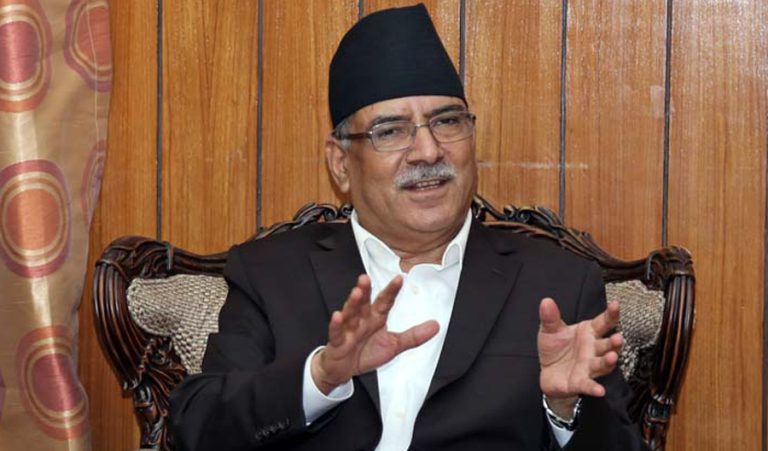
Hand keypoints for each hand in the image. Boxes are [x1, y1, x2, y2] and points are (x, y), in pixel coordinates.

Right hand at [310, 274, 438, 394]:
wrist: (343, 370)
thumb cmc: (365, 353)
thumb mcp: (394, 345)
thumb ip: (414, 336)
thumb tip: (435, 326)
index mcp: (375, 318)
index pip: (384, 301)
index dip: (391, 291)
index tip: (399, 279)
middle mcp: (361, 320)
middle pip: (364, 303)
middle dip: (365, 290)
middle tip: (366, 278)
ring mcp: (348, 330)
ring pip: (350, 313)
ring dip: (352, 303)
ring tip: (356, 293)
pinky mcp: (337, 342)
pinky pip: (336, 332)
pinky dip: (336, 324)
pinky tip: (337, 316)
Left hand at [538, 298, 622, 416]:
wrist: (548, 373)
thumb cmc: (555, 348)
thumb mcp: (549, 330)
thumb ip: (550, 317)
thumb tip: (546, 301)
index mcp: (588, 333)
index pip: (603, 322)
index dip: (611, 313)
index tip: (615, 304)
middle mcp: (593, 349)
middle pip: (607, 345)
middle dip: (614, 342)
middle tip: (618, 337)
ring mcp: (589, 366)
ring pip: (602, 364)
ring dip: (608, 361)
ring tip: (612, 356)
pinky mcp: (580, 382)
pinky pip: (589, 385)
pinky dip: (594, 388)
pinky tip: (599, 390)